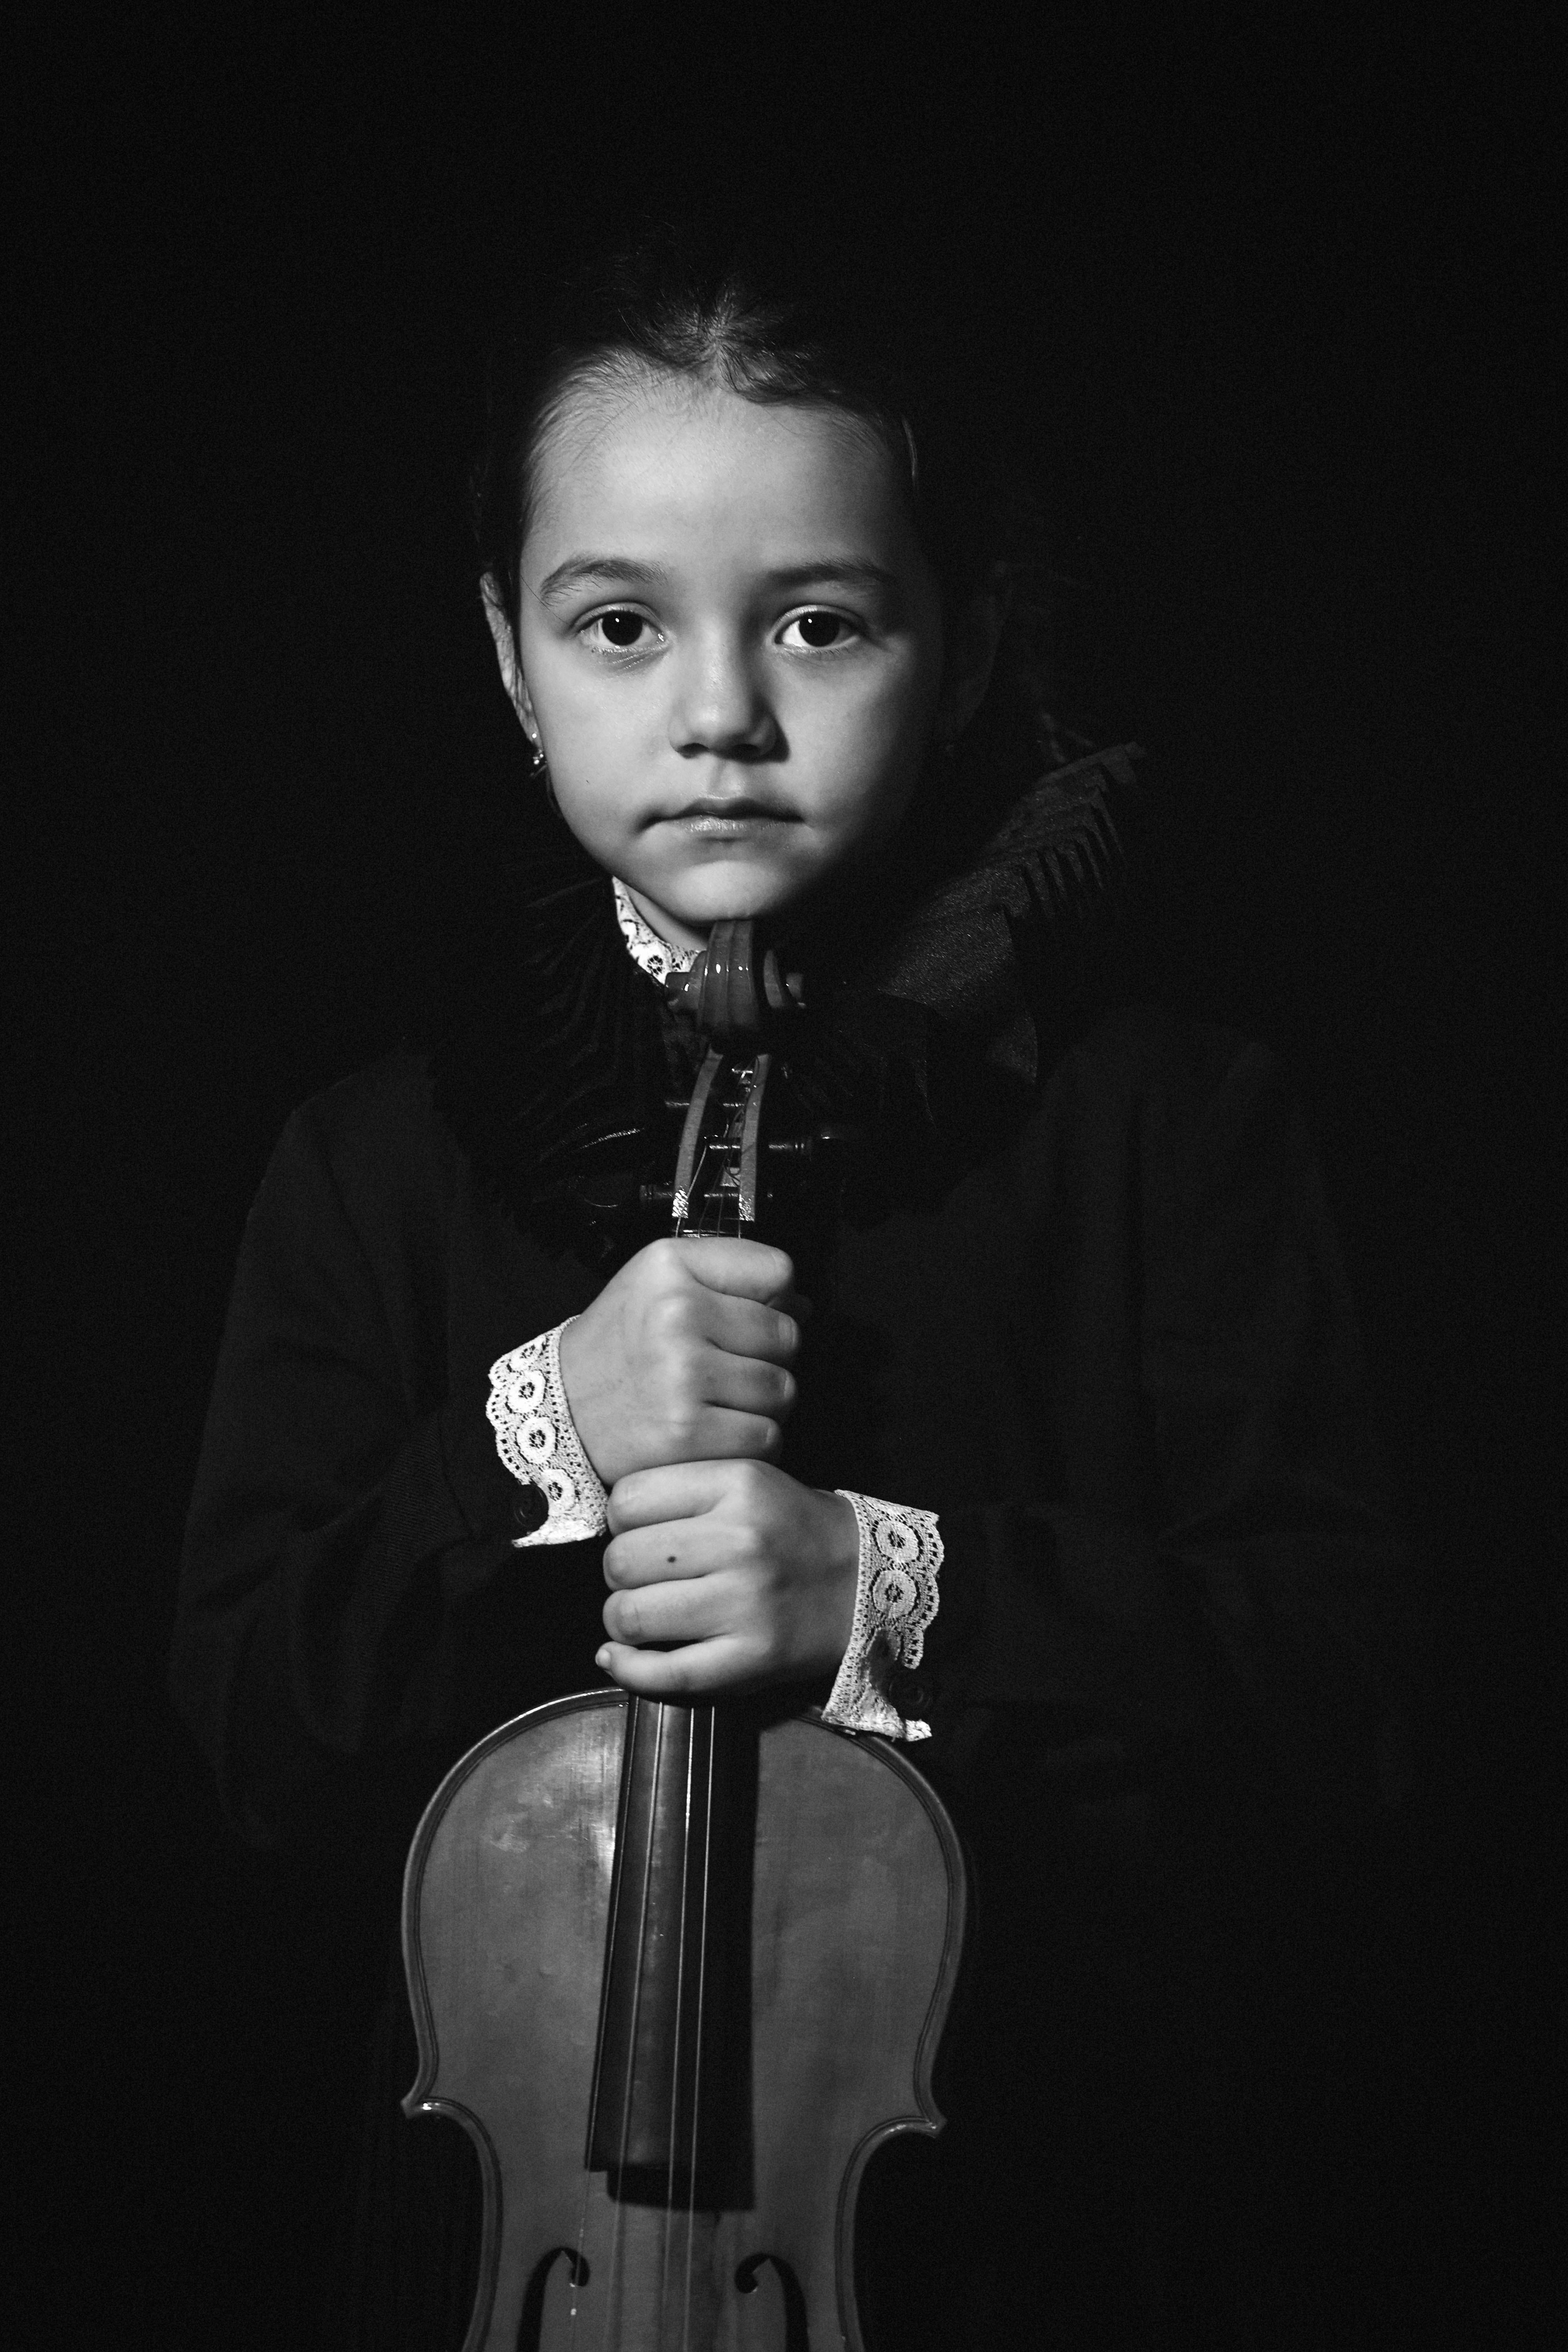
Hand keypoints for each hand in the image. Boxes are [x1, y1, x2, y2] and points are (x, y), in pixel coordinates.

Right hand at [557, 1236, 804, 1486]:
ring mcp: (683, 1376)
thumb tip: (802, 1304)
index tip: (743, 1316)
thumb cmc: (621, 1345)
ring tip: (717, 1400)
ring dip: (762, 1403)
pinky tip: (715, 1432)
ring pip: (783, 1390)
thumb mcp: (661, 1280)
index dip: (772, 1298)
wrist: (561, 1410)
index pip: (779, 1271)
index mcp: (671, 1267)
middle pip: (788, 1335)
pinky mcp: (688, 1432)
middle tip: (724, 1366)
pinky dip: (749, 1442)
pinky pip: (766, 1438)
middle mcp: (676, 1315)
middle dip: (768, 1356)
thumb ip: (732, 1275)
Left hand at [596, 1460, 858, 1698]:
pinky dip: (628, 1670)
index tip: (640, 1532)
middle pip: (621, 1559)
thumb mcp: (747, 1481)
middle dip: (619, 1573)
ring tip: (641, 1616)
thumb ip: (683, 1489)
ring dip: (622, 1620)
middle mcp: (742, 1540)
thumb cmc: (791, 1530)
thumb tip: (607, 1525)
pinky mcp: (751, 1657)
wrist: (864, 1581)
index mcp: (739, 1484)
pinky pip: (663, 1673)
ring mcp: (747, 1602)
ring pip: (631, 1615)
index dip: (621, 1521)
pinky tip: (618, 1659)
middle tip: (643, 1578)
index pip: (628, 1499)